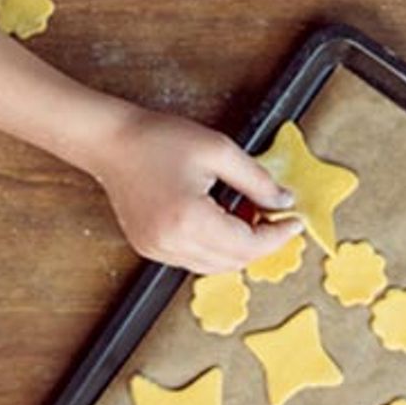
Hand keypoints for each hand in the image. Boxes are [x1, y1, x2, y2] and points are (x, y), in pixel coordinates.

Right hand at [91, 105, 301, 273]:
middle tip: (273, 214)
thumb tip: (284, 202)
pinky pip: (193, 259)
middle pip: (234, 261)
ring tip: (245, 212)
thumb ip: (256, 180)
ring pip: (214, 266)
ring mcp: (157, 250)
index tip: (294, 221)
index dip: (277, 235)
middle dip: (260, 242)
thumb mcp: (218, 150)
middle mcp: (172, 244)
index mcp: (190, 220)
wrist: (111, 141)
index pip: (248, 245)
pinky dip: (213, 246)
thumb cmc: (158, 138)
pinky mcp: (149, 248)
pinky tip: (218, 218)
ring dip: (238, 247)